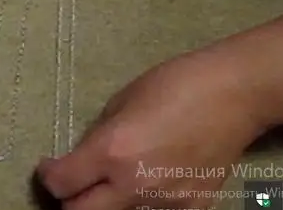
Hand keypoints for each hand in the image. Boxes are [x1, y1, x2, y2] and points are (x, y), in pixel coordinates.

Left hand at [37, 54, 264, 209]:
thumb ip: (98, 137)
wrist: (234, 94)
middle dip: (70, 199)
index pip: (62, 185)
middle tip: (75, 182)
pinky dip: (144, 205)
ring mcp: (165, 204)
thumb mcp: (121, 102)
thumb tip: (83, 158)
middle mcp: (133, 185)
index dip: (48, 176)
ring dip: (108, 204)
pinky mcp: (191, 209)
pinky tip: (151, 182)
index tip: (50, 167)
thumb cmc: (174, 84)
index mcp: (112, 151)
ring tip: (116, 180)